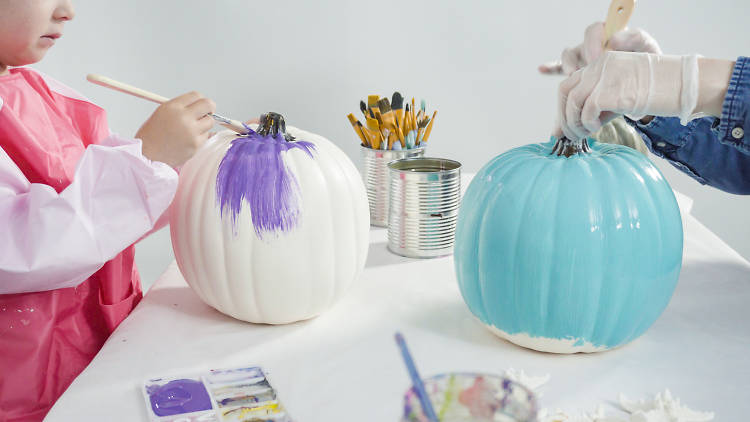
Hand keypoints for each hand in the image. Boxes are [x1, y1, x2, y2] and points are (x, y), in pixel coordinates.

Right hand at [135, 91, 215, 167]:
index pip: (197, 95)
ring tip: (192, 130)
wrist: (147, 155)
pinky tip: (188, 140)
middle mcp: (183, 117)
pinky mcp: (195, 144)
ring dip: (204, 124)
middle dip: (209, 108)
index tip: (199, 106)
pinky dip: (200, 137)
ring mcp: (191, 131)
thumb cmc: (153, 134)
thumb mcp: (162, 112)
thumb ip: (181, 107)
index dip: (199, 100)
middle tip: (205, 114)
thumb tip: (200, 106)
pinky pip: (206, 136)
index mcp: (173, 107)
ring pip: (210, 121)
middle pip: (208, 104)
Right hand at [539, 22, 662, 75]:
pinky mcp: (578, 74)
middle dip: (579, 58)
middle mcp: (593, 46)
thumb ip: (634, 38)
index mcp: (607, 36)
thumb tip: (613, 40)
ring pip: (568, 58)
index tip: (598, 57)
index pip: (594, 30)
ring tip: (572, 76)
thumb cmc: (646, 64)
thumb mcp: (647, 48)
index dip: (593, 42)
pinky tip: (542, 69)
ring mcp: (583, 60)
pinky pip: (560, 69)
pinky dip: (551, 68)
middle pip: (578, 45)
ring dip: (567, 66)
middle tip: (587, 70)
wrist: (646, 84)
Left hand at [557, 51, 698, 140]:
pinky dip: (587, 122)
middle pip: (564, 91)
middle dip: (563, 117)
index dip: (563, 108)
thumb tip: (561, 133)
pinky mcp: (613, 90)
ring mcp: (606, 76)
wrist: (686, 84)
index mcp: (601, 63)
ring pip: (572, 101)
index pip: (569, 84)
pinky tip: (598, 127)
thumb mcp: (619, 98)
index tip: (567, 128)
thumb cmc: (656, 94)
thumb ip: (592, 110)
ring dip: (574, 123)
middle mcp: (600, 65)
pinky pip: (587, 109)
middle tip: (571, 136)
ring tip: (585, 135)